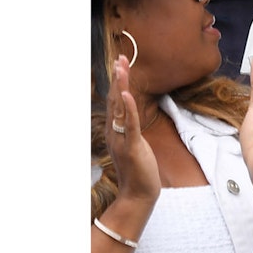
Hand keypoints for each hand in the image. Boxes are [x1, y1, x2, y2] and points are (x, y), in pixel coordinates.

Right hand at [106, 55, 158, 203]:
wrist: (138, 195)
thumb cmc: (138, 171)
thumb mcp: (132, 146)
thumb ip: (129, 131)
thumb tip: (131, 119)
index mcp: (114, 131)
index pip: (115, 101)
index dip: (117, 82)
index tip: (120, 64)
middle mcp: (114, 132)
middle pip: (114, 99)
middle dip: (118, 77)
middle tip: (120, 57)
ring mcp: (121, 139)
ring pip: (120, 107)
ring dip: (120, 85)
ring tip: (121, 66)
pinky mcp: (132, 146)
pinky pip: (130, 124)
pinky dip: (129, 107)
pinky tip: (126, 93)